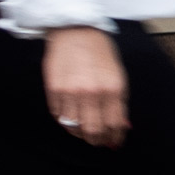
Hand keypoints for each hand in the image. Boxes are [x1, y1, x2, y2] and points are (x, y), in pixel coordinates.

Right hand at [43, 25, 127, 147]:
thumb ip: (119, 102)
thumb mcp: (118, 76)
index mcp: (113, 89)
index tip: (114, 141)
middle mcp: (92, 93)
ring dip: (80, 135)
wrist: (75, 32)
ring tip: (85, 133)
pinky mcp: (53, 90)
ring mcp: (71, 93)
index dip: (115, 137)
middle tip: (99, 142)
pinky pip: (59, 116)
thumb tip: (121, 126)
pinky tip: (72, 121)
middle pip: (94, 130)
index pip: (115, 124)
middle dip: (98, 140)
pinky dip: (66, 123)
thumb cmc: (100, 53)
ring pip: (74, 127)